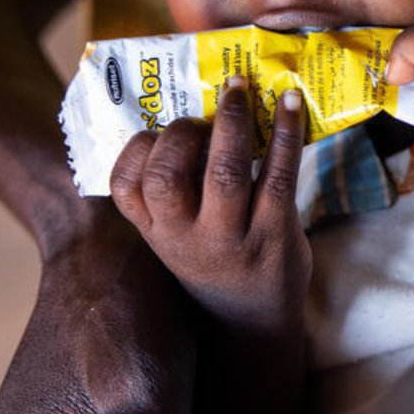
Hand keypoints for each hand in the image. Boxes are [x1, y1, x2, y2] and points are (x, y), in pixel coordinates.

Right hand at [110, 81, 310, 335]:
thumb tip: (191, 111)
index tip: (158, 132)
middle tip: (199, 117)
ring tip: (239, 88)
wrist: (254, 325)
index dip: (136, 150)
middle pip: (167, 176)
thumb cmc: (213, 263)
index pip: (124, 187)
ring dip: (232, 120)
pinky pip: (279, 174)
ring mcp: (232, 238)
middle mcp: (186, 238)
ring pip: (225, 171)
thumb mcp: (176, 239)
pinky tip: (289, 103)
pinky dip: (285, 132)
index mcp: (156, 233)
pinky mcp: (275, 234)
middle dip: (181, 132)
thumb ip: (173, 193)